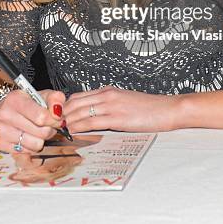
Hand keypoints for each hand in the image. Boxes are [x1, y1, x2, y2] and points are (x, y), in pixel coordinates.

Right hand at [0, 89, 65, 153]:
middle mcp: (6, 115)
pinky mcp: (1, 144)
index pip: (41, 117)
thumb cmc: (25, 102)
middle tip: (48, 125)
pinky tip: (28, 137)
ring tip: (38, 131)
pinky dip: (31, 146)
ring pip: (35, 145)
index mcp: (16, 99)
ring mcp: (1, 131)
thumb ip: (55, 99)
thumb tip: (58, 113)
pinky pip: (27, 152)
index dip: (55, 120)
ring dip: (41, 139)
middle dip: (50, 130)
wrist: (2, 108)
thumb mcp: (41, 94)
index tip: (58, 119)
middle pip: (41, 132)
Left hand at [63, 86, 182, 132]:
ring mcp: (112, 106)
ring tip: (60, 130)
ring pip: (80, 112)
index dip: (65, 106)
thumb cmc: (150, 108)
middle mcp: (107, 95)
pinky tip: (73, 132)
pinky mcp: (117, 118)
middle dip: (61, 114)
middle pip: (74, 102)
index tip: (58, 117)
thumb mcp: (125, 102)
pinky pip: (92, 121)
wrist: (168, 109)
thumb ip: (110, 106)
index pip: (78, 96)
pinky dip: (79, 127)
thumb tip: (94, 116)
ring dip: (67, 121)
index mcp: (109, 91)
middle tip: (54, 125)